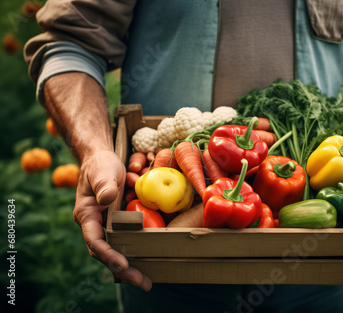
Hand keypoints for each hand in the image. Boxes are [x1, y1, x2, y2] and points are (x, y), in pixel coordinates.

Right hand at [73, 150, 151, 290]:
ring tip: (148, 281)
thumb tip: (107, 199)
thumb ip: (104, 185)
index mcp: (87, 216)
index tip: (124, 264)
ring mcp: (108, 226)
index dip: (108, 255)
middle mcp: (96, 225)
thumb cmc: (100, 165)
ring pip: (119, 251)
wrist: (103, 159)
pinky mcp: (120, 223)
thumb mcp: (102, 172)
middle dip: (124, 270)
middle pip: (108, 253)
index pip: (95, 241)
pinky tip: (155, 259)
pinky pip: (130, 239)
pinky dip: (140, 250)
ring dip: (133, 266)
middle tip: (144, 283)